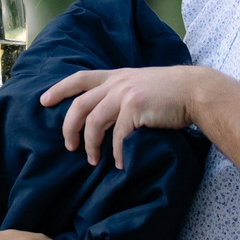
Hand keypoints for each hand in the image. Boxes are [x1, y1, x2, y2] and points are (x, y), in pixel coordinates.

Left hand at [41, 66, 204, 168]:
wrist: (196, 90)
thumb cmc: (170, 92)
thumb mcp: (140, 84)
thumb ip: (121, 91)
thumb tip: (103, 111)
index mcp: (116, 77)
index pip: (80, 79)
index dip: (59, 89)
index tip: (43, 101)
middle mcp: (117, 83)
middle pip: (79, 106)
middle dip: (69, 128)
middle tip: (68, 146)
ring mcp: (125, 95)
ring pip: (94, 123)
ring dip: (91, 145)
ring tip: (93, 160)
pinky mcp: (136, 108)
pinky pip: (118, 136)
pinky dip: (116, 152)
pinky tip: (118, 163)